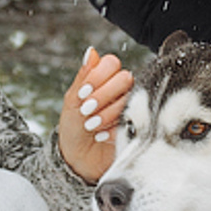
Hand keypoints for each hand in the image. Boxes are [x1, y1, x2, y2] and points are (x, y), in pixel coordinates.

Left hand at [59, 47, 131, 182]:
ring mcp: (132, 107)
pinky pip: (133, 118)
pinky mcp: (138, 125)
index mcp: (105, 79)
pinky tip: (101, 136)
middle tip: (86, 111)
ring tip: (91, 126)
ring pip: (129, 98)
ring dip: (106, 113)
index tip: (83, 93)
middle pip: (124, 78)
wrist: (78, 159)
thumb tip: (91, 51)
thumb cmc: (73, 128)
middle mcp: (122, 90)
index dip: (98, 76)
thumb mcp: (72, 101)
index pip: (112, 63)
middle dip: (102, 96)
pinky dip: (114, 128)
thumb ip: (83, 76)